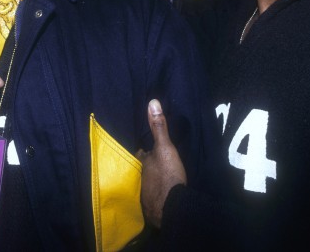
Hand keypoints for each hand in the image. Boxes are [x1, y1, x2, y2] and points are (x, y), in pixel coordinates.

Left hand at [136, 99, 186, 228]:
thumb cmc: (167, 174)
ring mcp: (143, 193)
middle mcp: (137, 177)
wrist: (172, 208)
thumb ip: (159, 127)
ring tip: (157, 178)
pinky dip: (155, 193)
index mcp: (140, 162)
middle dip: (146, 166)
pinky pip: (152, 196)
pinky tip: (161, 194)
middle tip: (153, 163)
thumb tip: (152, 102)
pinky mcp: (151, 206)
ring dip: (150, 180)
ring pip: (146, 182)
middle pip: (141, 168)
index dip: (143, 151)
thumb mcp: (165, 148)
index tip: (146, 148)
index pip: (139, 153)